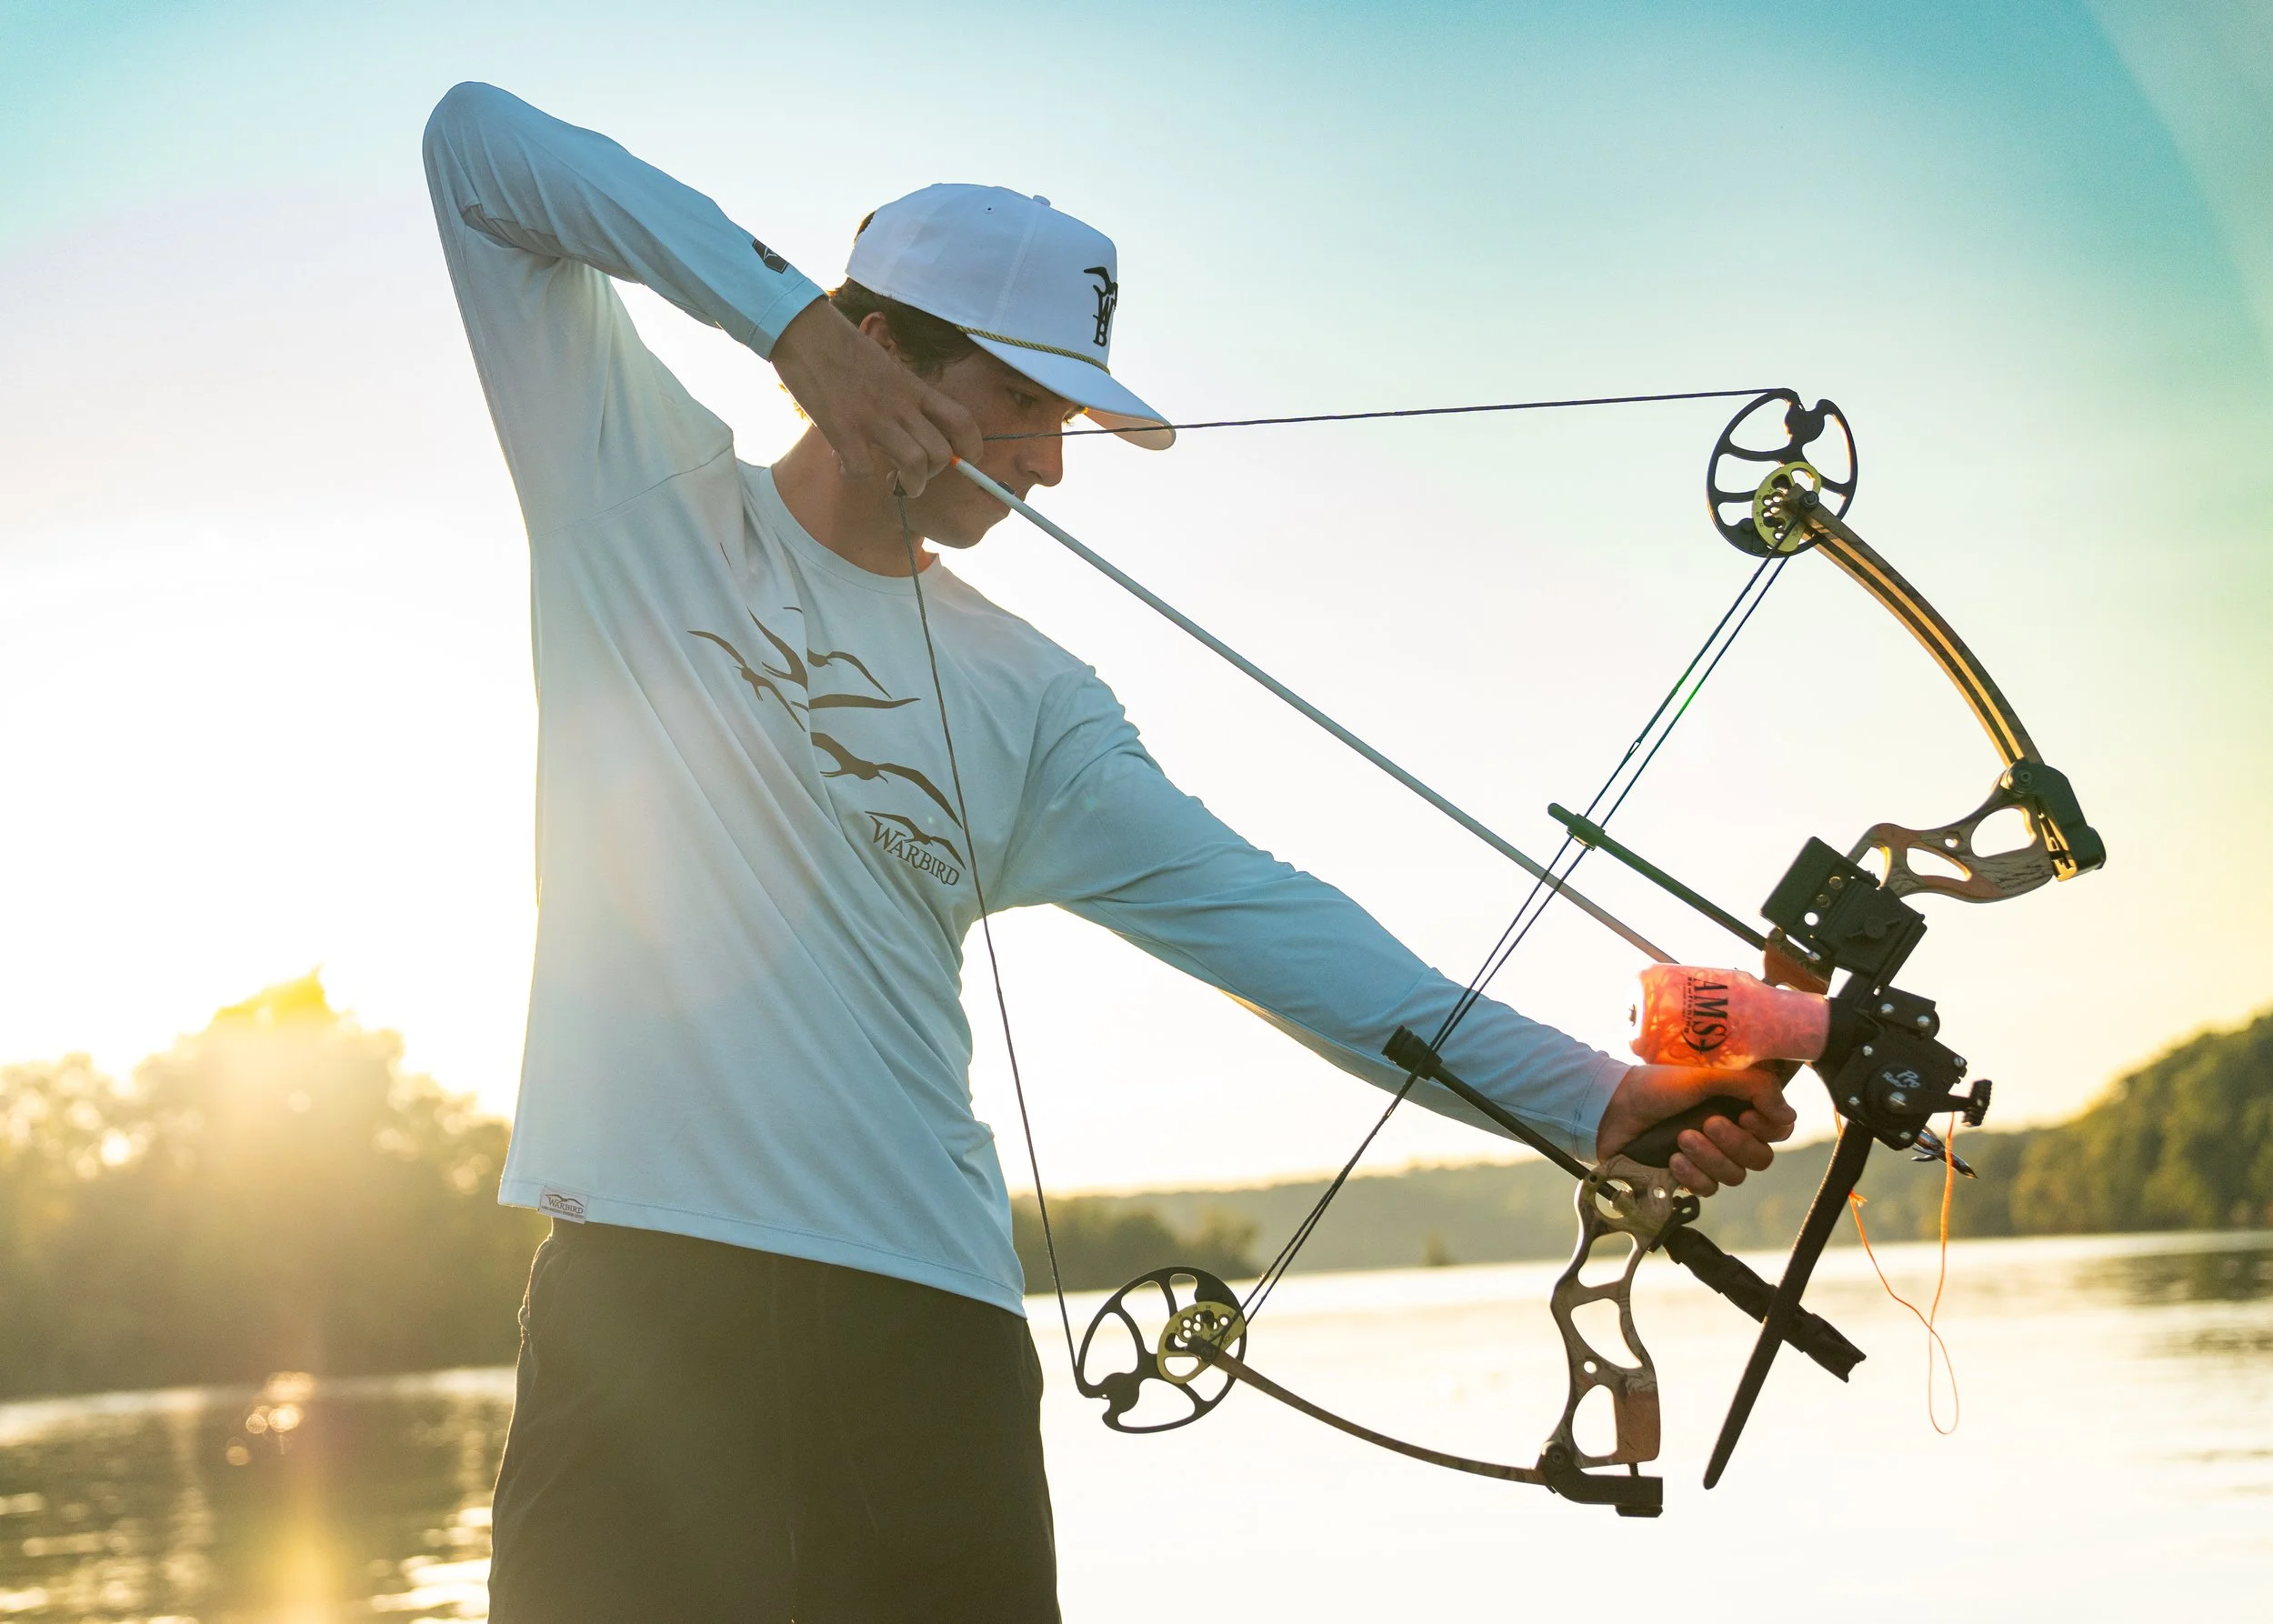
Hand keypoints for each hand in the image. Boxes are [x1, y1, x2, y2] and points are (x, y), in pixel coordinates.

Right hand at [770, 298, 981, 495]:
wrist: (805, 330)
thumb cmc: (842, 346)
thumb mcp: (886, 366)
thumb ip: (900, 394)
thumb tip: (906, 424)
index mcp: (913, 388)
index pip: (961, 421)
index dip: (971, 448)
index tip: (965, 461)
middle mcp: (900, 405)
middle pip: (941, 453)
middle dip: (933, 474)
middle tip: (915, 476)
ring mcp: (873, 419)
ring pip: (915, 466)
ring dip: (910, 486)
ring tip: (896, 486)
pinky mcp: (843, 430)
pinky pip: (862, 469)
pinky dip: (856, 475)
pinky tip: (846, 466)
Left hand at [1595, 1064, 1796, 1195]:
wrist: (1613, 1108)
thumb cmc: (1657, 1085)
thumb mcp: (1707, 1076)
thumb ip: (1753, 1087)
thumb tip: (1788, 1115)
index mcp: (1739, 1107)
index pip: (1779, 1129)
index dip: (1769, 1129)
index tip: (1747, 1117)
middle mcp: (1729, 1134)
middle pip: (1761, 1158)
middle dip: (1735, 1143)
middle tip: (1707, 1124)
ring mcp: (1709, 1157)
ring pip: (1735, 1177)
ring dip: (1711, 1158)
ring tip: (1682, 1138)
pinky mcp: (1688, 1176)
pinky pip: (1709, 1189)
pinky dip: (1694, 1176)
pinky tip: (1674, 1160)